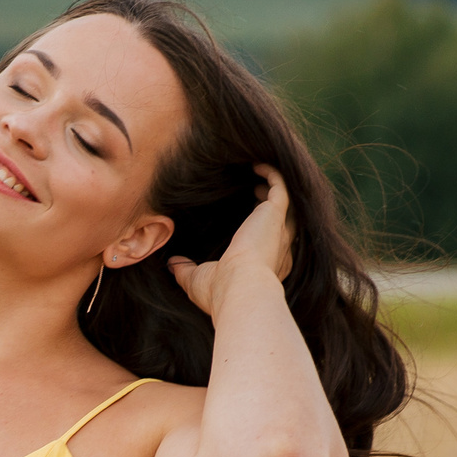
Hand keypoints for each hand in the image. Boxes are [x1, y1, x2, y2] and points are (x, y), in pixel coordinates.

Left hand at [167, 166, 293, 319]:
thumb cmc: (220, 292)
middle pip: (282, 220)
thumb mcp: (196, 281)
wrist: (239, 289)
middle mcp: (279, 249)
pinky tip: (256, 164)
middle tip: (256, 189)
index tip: (248, 218)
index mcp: (267, 267)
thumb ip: (185, 271)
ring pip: (284, 202)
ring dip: (272, 185)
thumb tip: (173, 264)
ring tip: (257, 171)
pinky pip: (280, 187)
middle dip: (271, 204)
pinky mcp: (275, 214)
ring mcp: (280, 231)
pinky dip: (271, 173)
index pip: (270, 244)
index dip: (262, 228)